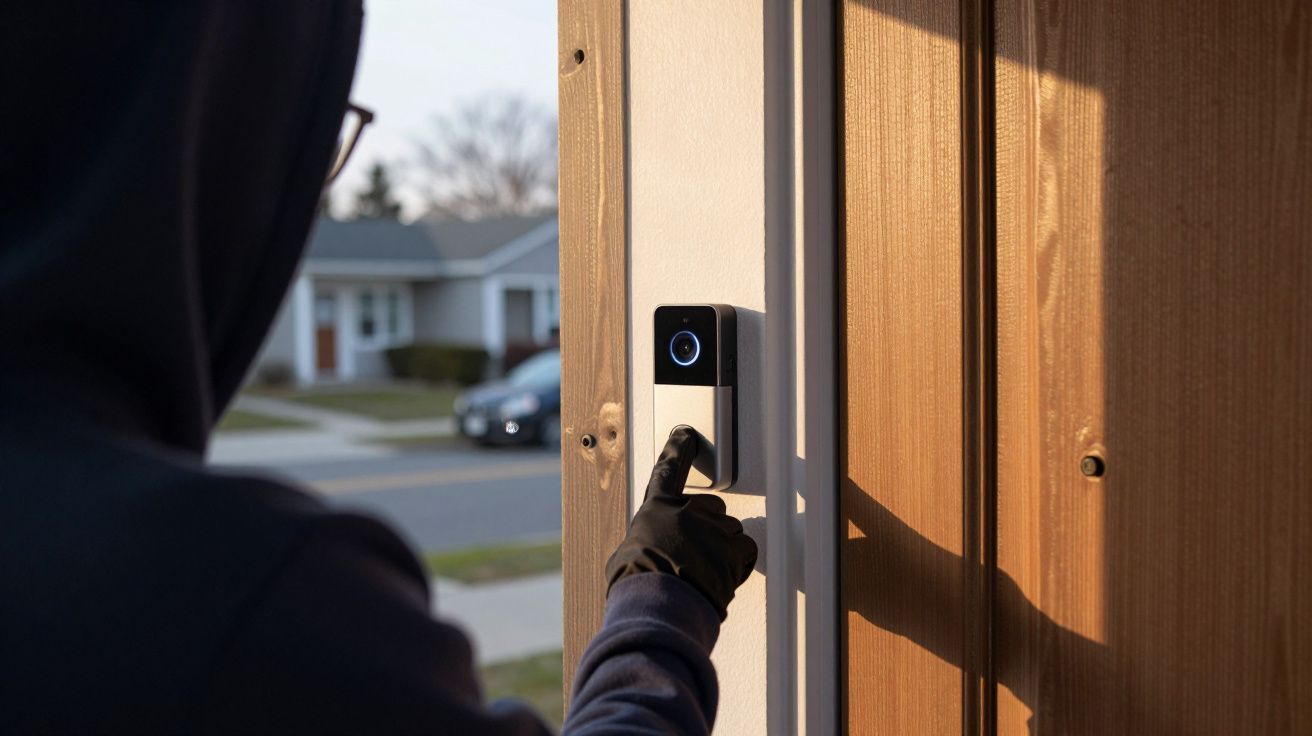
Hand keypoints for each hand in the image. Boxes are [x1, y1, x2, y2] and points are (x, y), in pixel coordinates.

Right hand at [604, 426, 756, 619]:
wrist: (658, 604)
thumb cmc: (637, 584)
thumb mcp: (624, 556)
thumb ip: (642, 541)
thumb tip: (641, 552)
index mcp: (656, 508)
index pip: (668, 469)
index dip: (678, 449)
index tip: (686, 435)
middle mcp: (686, 510)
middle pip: (713, 507)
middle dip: (711, 527)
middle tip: (698, 554)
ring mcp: (712, 528)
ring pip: (731, 531)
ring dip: (724, 550)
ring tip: (705, 573)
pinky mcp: (732, 548)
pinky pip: (746, 550)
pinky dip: (739, 565)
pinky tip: (722, 578)